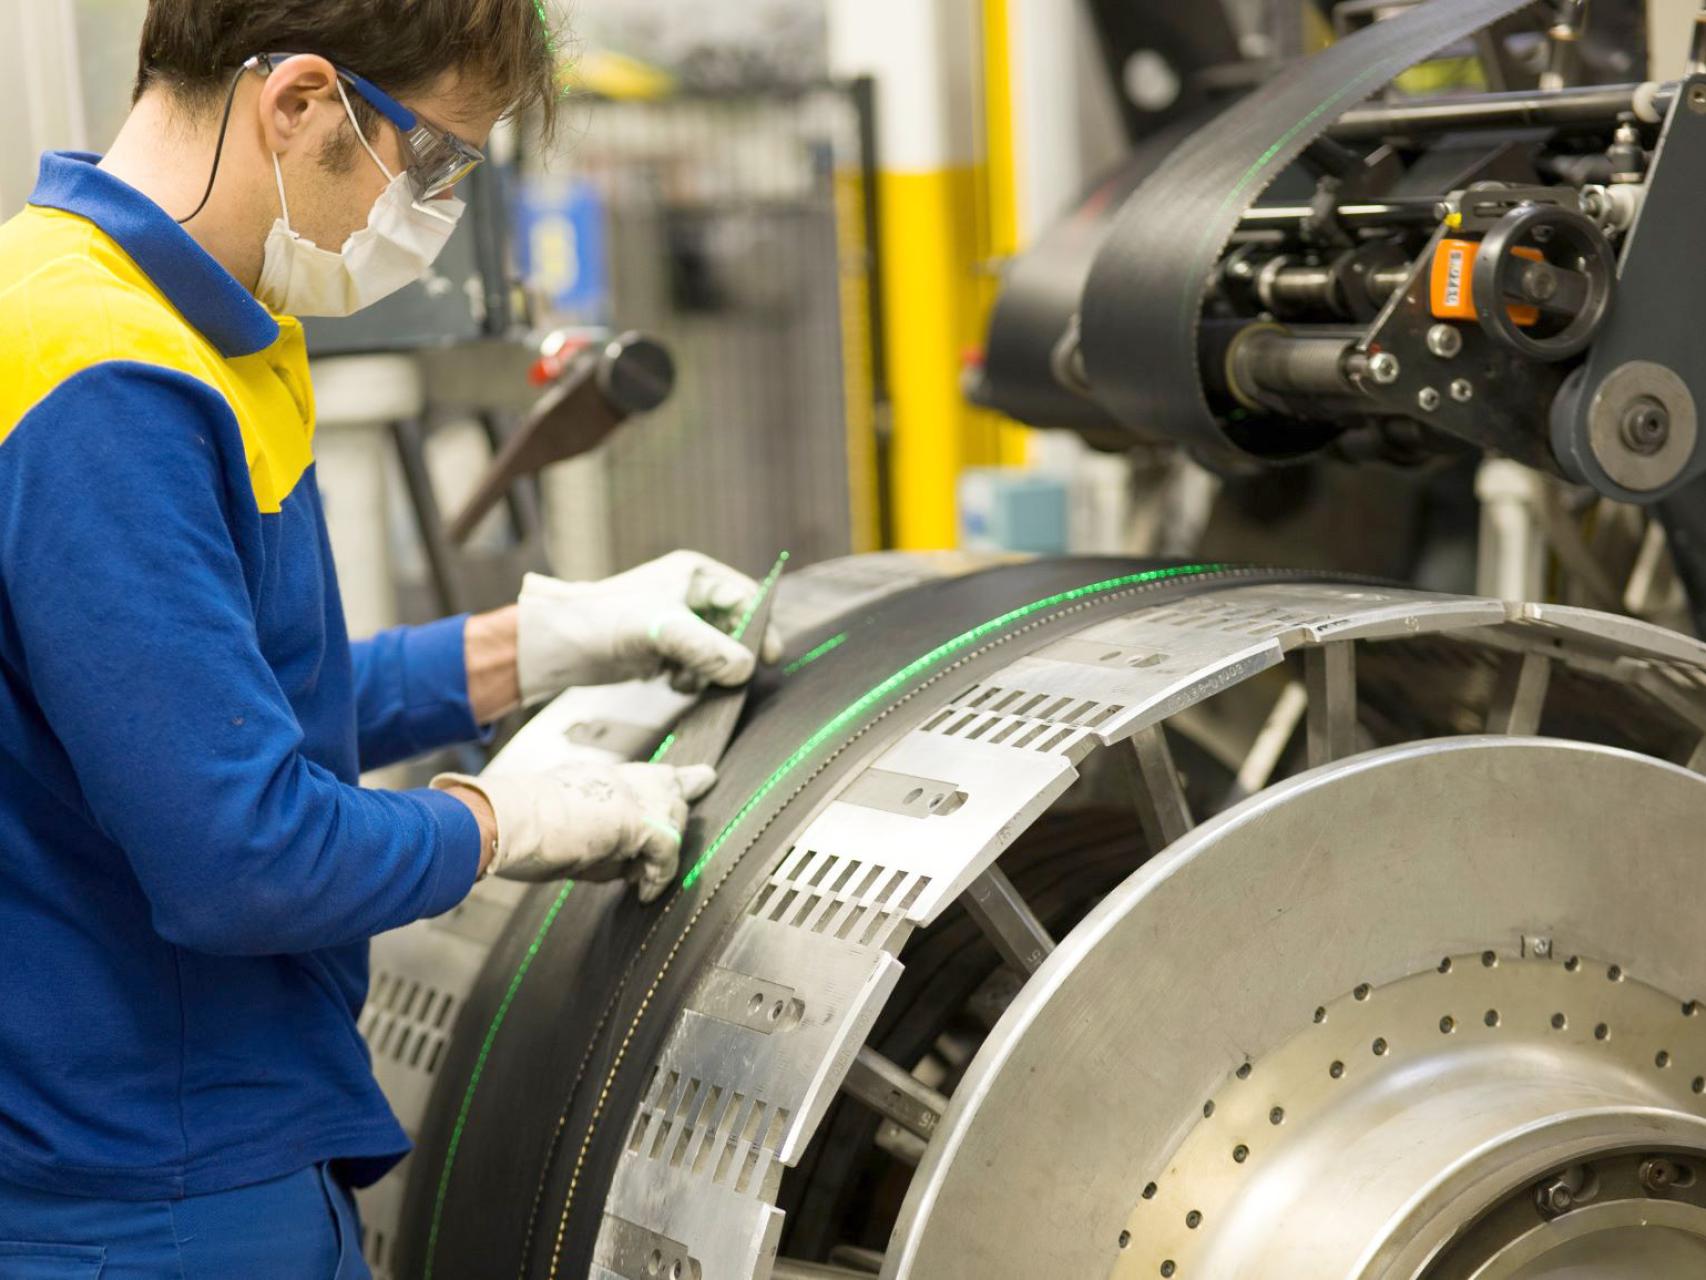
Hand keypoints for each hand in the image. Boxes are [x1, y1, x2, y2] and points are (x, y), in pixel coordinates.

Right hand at [432, 761, 716, 899]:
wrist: (499, 822)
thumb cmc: (515, 834)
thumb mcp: (565, 836)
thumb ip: (600, 845)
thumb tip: (627, 869)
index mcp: (593, 779)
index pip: (643, 774)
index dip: (670, 779)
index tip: (694, 777)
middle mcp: (615, 779)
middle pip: (667, 784)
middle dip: (686, 792)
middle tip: (702, 782)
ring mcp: (627, 794)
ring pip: (673, 813)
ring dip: (665, 848)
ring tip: (644, 878)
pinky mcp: (633, 819)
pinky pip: (667, 847)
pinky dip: (660, 875)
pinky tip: (645, 893)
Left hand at [515, 551, 783, 704]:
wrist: (557, 645)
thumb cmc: (602, 620)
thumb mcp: (661, 629)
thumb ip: (708, 648)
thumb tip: (746, 669)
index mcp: (695, 574)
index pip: (745, 599)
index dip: (758, 629)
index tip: (765, 659)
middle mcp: (690, 596)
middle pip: (735, 629)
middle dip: (728, 656)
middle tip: (719, 676)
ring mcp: (678, 624)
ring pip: (717, 653)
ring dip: (708, 672)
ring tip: (683, 677)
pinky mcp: (665, 650)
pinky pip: (697, 668)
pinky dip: (690, 679)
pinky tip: (670, 680)